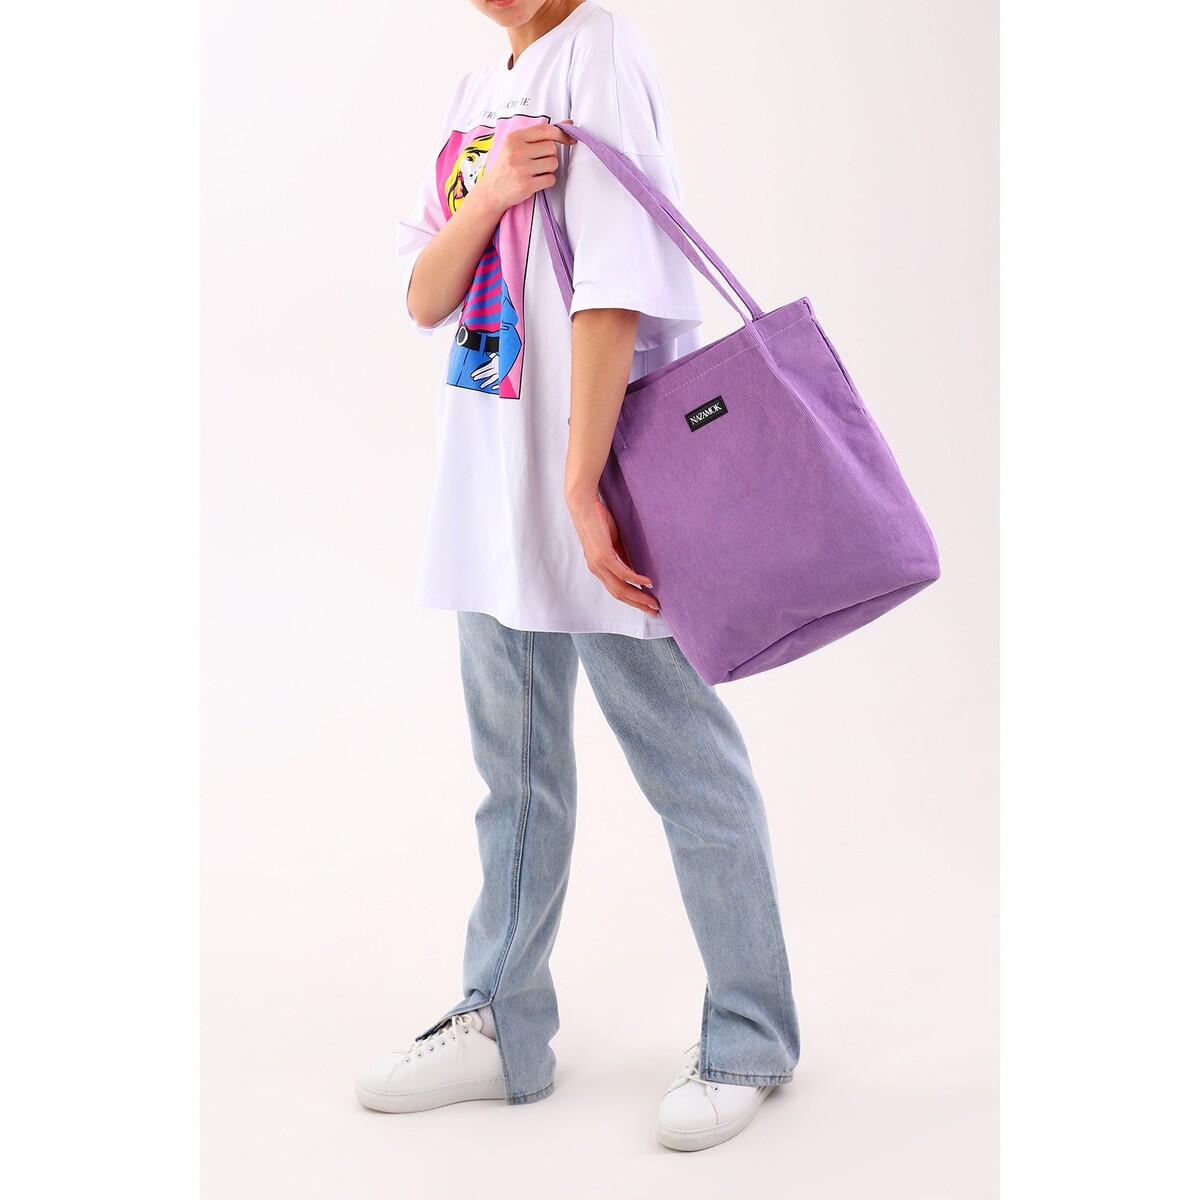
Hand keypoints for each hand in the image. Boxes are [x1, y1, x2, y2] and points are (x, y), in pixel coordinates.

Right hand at [475, 120, 576, 214]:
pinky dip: (547, 181)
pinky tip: (536, 181)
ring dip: (549, 168)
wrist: (491, 191)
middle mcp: (517, 151)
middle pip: (552, 148)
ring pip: (553, 163)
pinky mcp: (526, 185)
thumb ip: (537, 135)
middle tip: (539, 161)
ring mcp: (521, 169)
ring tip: (536, 171)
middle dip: (551, 155)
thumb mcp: (514, 145)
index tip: (569, 138)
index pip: (545, 130)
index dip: (561, 133)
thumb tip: (568, 124)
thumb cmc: (506, 166)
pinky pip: (550, 179)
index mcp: (514, 138)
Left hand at [566, 489, 659, 615]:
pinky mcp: (603, 555)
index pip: (617, 590)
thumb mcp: (613, 543)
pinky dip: (636, 579)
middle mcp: (597, 570)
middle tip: (655, 611)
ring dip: (639, 597)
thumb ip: (622, 557)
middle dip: (638, 604)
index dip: (633, 600)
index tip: (648, 606)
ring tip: (654, 602)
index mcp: (599, 568)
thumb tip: (636, 568)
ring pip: (621, 588)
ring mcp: (599, 564)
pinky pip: (622, 573)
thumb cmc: (598, 521)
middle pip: (620, 594)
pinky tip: (648, 583)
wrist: (583, 505)